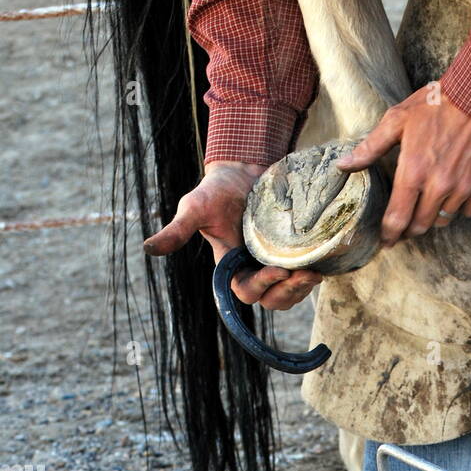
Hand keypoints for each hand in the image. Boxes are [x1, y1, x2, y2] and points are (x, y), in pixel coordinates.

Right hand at [143, 160, 321, 310]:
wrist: (243, 170)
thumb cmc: (215, 190)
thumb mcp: (193, 208)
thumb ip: (176, 231)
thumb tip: (147, 248)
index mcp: (229, 267)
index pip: (245, 292)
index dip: (261, 287)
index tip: (277, 270)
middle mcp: (251, 270)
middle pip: (271, 300)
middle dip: (287, 293)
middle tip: (304, 275)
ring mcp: (272, 264)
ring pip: (288, 294)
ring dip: (302, 289)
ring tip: (315, 273)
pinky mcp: (290, 255)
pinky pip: (302, 277)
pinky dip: (312, 275)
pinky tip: (322, 264)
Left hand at [337, 86, 470, 246]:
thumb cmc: (436, 104)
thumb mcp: (397, 119)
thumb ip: (370, 147)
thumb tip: (344, 165)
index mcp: (414, 171)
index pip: (397, 218)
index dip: (389, 235)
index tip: (385, 242)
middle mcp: (438, 186)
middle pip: (420, 226)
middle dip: (409, 231)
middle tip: (403, 229)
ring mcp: (462, 188)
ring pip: (443, 220)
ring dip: (432, 218)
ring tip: (426, 207)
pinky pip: (467, 211)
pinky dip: (458, 208)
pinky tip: (452, 196)